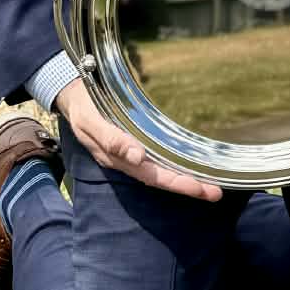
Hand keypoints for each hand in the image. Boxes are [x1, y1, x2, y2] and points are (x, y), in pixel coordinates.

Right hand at [54, 78, 222, 199]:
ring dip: (186, 178)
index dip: (177, 183)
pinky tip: (192, 165)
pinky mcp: (137, 142)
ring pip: (162, 172)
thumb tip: (137, 157)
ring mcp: (132, 154)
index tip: (200, 188)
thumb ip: (111, 139)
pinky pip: (159, 159)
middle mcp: (128, 161)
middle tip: (216, 193)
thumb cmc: (84, 107)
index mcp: (118, 159)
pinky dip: (176, 165)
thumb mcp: (92, 121)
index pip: (153, 176)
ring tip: (212, 184)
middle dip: (189, 186)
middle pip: (162, 178)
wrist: (73, 96)